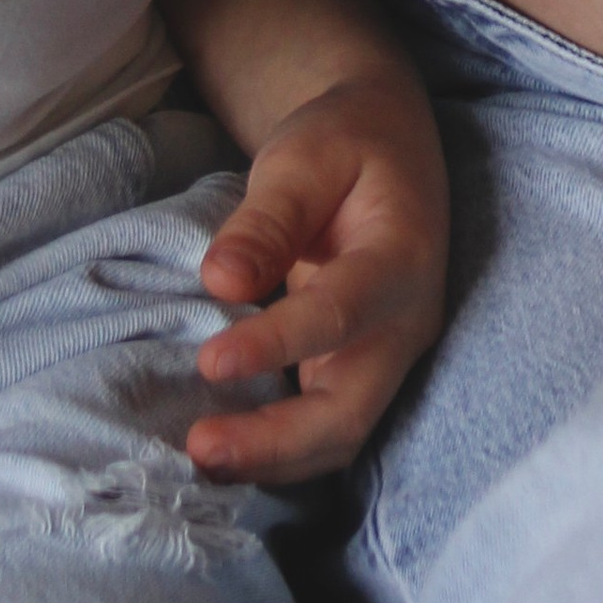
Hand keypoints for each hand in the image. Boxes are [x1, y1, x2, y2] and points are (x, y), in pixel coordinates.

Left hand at [187, 65, 449, 484]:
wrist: (385, 143)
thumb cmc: (343, 142)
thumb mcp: (304, 156)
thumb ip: (268, 220)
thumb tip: (222, 281)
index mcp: (402, 258)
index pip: (340, 315)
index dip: (275, 345)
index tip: (209, 362)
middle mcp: (405, 322)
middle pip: (350, 412)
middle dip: (276, 444)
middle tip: (200, 449)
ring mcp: (384, 355)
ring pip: (337, 437)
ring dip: (269, 460)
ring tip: (197, 460)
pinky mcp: (356, 370)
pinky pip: (321, 430)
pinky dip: (273, 452)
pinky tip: (219, 449)